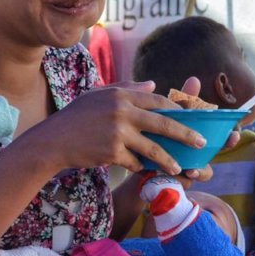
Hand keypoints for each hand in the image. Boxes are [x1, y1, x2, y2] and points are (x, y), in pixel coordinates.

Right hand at [27, 81, 207, 175]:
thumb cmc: (77, 117)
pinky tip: (141, 169)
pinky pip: (134, 162)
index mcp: (121, 94)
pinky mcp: (112, 152)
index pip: (158, 101)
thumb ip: (128, 88)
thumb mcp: (100, 95)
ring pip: (152, 147)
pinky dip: (139, 166)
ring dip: (168, 159)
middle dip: (185, 134)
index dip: (178, 110)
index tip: (192, 118)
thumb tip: (154, 85)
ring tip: (179, 168)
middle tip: (201, 142)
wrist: (54, 140)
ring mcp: (117, 132)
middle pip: (163, 122)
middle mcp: (122, 111)